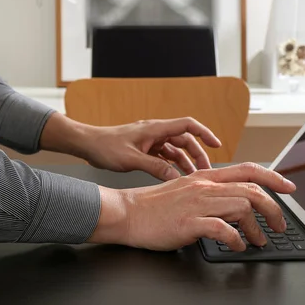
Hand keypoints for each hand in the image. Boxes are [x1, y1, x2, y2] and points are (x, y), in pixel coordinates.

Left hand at [39, 114, 221, 180]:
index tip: (217, 145)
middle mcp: (156, 132)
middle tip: (206, 172)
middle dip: (198, 155)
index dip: (204, 134)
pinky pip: (165, 156)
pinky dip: (173, 165)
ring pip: (176, 150)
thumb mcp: (131, 160)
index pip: (187, 126)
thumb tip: (175, 176)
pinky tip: (177, 176)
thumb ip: (154, 168)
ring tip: (194, 178)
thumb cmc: (105, 147)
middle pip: (185, 140)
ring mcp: (150, 140)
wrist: (87, 145)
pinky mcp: (145, 149)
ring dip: (186, 162)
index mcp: (155, 128)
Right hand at [88, 163, 295, 251]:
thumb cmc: (154, 206)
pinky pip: (223, 229)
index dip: (273, 176)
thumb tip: (235, 204)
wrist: (128, 213)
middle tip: (279, 225)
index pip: (247, 169)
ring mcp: (197, 203)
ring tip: (258, 240)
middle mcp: (204, 186)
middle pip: (251, 190)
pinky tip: (237, 246)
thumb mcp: (185, 190)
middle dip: (273, 209)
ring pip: (242, 207)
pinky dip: (236, 240)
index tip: (289, 187)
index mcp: (205, 177)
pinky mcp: (190, 222)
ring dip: (257, 228)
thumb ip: (209, 192)